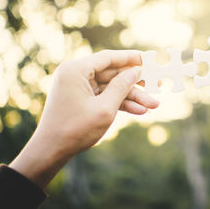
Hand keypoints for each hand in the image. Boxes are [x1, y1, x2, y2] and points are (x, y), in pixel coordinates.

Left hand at [9, 50, 158, 188]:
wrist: (52, 151)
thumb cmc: (75, 129)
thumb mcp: (104, 108)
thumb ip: (122, 87)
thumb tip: (136, 71)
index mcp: (76, 70)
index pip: (108, 57)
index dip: (130, 58)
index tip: (148, 59)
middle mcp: (76, 75)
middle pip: (113, 73)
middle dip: (135, 83)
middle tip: (157, 85)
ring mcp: (79, 87)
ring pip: (112, 87)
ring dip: (132, 96)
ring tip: (153, 104)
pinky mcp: (82, 99)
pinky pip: (105, 96)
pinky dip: (120, 103)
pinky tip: (139, 110)